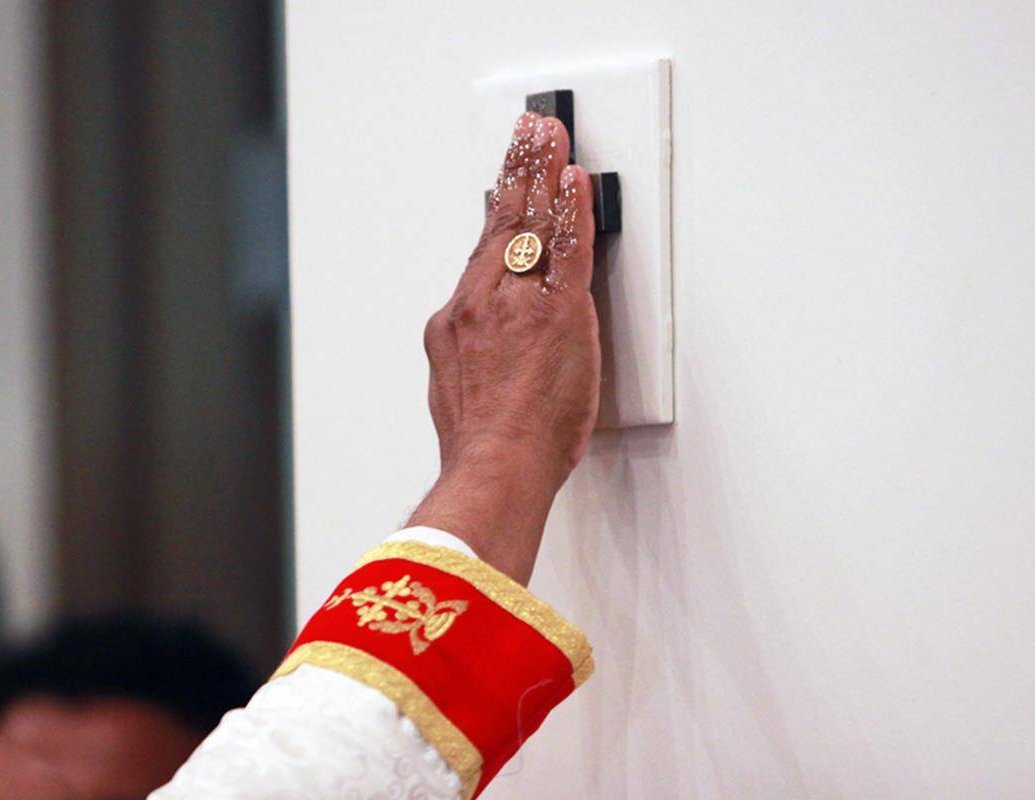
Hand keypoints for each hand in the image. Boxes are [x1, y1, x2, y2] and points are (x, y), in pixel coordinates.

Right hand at [410, 113, 598, 583]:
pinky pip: (567, 249)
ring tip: (550, 138)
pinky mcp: (557, 314)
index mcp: (456, 320)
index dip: (497, 207)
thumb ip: (472, 351)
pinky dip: (572, 210)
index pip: (483, 249)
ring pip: (531, 224)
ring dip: (542, 174)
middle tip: (530, 133)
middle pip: (502, 222)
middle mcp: (482, 301)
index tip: (504, 179)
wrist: (496, 467)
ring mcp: (518, 303)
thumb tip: (486, 339)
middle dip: (518, 171)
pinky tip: (578, 182)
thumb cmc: (481, 444)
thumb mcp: (456, 389)